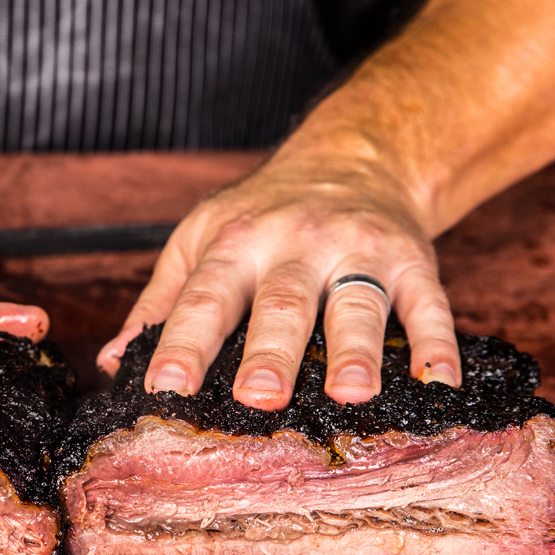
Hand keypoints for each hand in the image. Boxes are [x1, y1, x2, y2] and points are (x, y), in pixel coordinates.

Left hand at [97, 141, 461, 408]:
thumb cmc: (262, 214)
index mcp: (235, 244)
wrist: (353, 156)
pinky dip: (438, 345)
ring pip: (356, 303)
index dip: (182, 344)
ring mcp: (358, 251)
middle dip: (270, 352)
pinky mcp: (413, 261)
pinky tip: (440, 384)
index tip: (163, 388)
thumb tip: (114, 362)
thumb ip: (162, 302)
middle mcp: (296, 245)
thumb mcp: (201, 238)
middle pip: (281, 304)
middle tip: (258, 398)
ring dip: (356, 350)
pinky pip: (429, 304)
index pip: (203, 300)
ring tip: (351, 394)